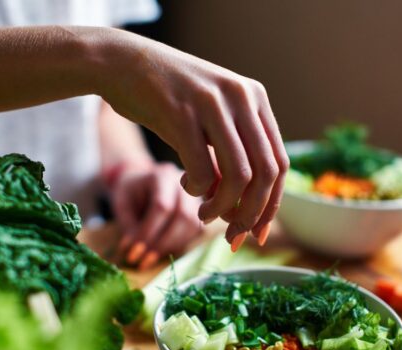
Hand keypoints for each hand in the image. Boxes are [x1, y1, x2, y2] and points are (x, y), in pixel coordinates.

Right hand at [91, 29, 288, 247]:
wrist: (122, 63)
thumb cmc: (165, 99)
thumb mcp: (208, 120)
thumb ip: (229, 156)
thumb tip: (243, 210)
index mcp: (254, 98)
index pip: (279, 162)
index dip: (271, 205)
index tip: (256, 232)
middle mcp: (241, 97)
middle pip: (266, 174)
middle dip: (251, 214)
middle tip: (232, 235)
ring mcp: (212, 103)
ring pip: (239, 176)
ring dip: (223, 208)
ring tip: (205, 215)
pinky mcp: (181, 113)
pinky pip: (202, 170)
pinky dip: (196, 191)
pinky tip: (184, 186)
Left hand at [110, 162, 201, 269]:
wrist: (141, 182)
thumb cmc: (130, 193)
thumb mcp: (121, 205)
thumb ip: (128, 226)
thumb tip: (134, 252)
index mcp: (161, 176)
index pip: (161, 206)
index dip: (148, 232)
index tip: (134, 252)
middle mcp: (184, 185)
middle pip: (182, 216)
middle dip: (162, 243)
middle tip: (143, 261)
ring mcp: (195, 197)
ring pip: (192, 225)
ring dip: (171, 247)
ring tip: (150, 259)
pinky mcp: (199, 211)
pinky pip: (196, 231)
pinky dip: (179, 245)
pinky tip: (162, 251)